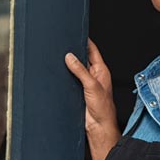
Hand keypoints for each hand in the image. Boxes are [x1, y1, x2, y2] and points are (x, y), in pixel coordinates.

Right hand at [65, 39, 120, 159]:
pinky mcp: (78, 92)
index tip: (75, 32)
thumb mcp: (91, 86)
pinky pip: (70, 80)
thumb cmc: (102, 109)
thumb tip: (70, 57)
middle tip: (62, 44)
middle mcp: (94, 75)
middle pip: (82, 58)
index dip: (84, 40)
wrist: (98, 127)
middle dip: (73, 51)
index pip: (92, 50)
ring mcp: (85, 84)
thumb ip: (80, 70)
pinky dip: (64, 76)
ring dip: (68, 65)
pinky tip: (57, 73)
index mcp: (101, 70)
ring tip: (57, 57)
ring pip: (75, 69)